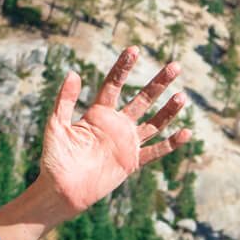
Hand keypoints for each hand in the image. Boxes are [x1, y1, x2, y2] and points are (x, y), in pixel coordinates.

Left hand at [39, 46, 192, 213]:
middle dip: (158, 83)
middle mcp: (115, 125)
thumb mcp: (56, 126)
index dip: (124, 67)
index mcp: (97, 114)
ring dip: (168, 110)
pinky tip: (185, 132)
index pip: (114, 85)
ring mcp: (126, 143)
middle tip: (175, 66)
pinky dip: (170, 144)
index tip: (134, 49)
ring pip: (154, 123)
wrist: (61, 190)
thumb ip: (64, 101)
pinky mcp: (132, 162)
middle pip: (142, 99)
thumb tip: (72, 72)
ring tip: (182, 96)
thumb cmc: (54, 159)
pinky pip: (155, 151)